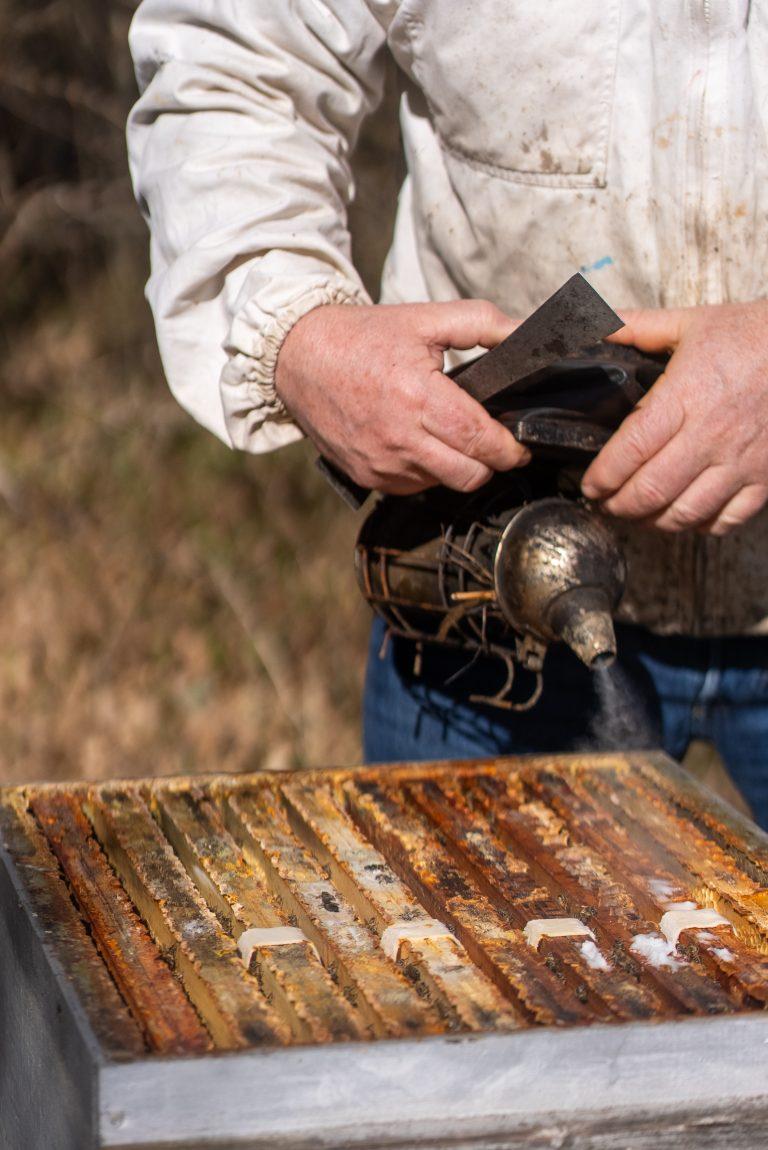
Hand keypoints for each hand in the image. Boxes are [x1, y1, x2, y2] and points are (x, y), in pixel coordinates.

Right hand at [275, 301, 529, 494]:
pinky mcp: (366, 477)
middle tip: (492, 443)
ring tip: (450, 436)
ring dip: (456, 467)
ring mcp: (380, 463)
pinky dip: (425, 472)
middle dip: (490, 463)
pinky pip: (412, 487)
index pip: (479, 440)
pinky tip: (419, 443)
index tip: (521, 446)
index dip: (509, 448)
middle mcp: (398, 438)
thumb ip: (483, 323)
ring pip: (443, 485)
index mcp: (417, 396)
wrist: (299, 358)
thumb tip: (526, 332)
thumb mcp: (425, 319)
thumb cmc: (363, 337)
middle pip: (469, 476)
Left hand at [581, 301, 767, 534]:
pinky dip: (700, 527)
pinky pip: (727, 520)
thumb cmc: (748, 336)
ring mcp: (740, 460)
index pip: (631, 450)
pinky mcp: (765, 476)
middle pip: (652, 490)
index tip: (590, 485)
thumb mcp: (688, 323)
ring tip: (637, 515)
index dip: (603, 476)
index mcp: (684, 397)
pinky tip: (684, 517)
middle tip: (606, 505)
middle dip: (619, 505)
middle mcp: (710, 434)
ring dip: (653, 522)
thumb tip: (594, 323)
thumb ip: (636, 327)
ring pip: (686, 512)